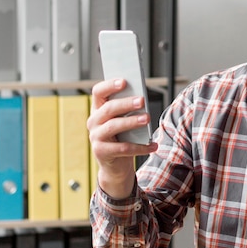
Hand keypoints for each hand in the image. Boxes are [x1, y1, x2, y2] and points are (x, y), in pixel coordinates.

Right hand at [88, 78, 157, 198]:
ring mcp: (95, 137)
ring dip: (132, 122)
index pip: (98, 92)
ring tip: (147, 119)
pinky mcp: (101, 152)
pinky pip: (123, 148)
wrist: (115, 165)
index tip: (124, 81)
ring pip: (113, 126)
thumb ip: (128, 111)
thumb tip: (142, 100)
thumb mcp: (124, 122)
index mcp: (98, 109)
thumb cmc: (122, 138)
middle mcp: (93, 121)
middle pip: (109, 109)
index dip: (109, 85)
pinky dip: (140, 147)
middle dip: (126, 103)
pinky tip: (153, 146)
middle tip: (142, 100)